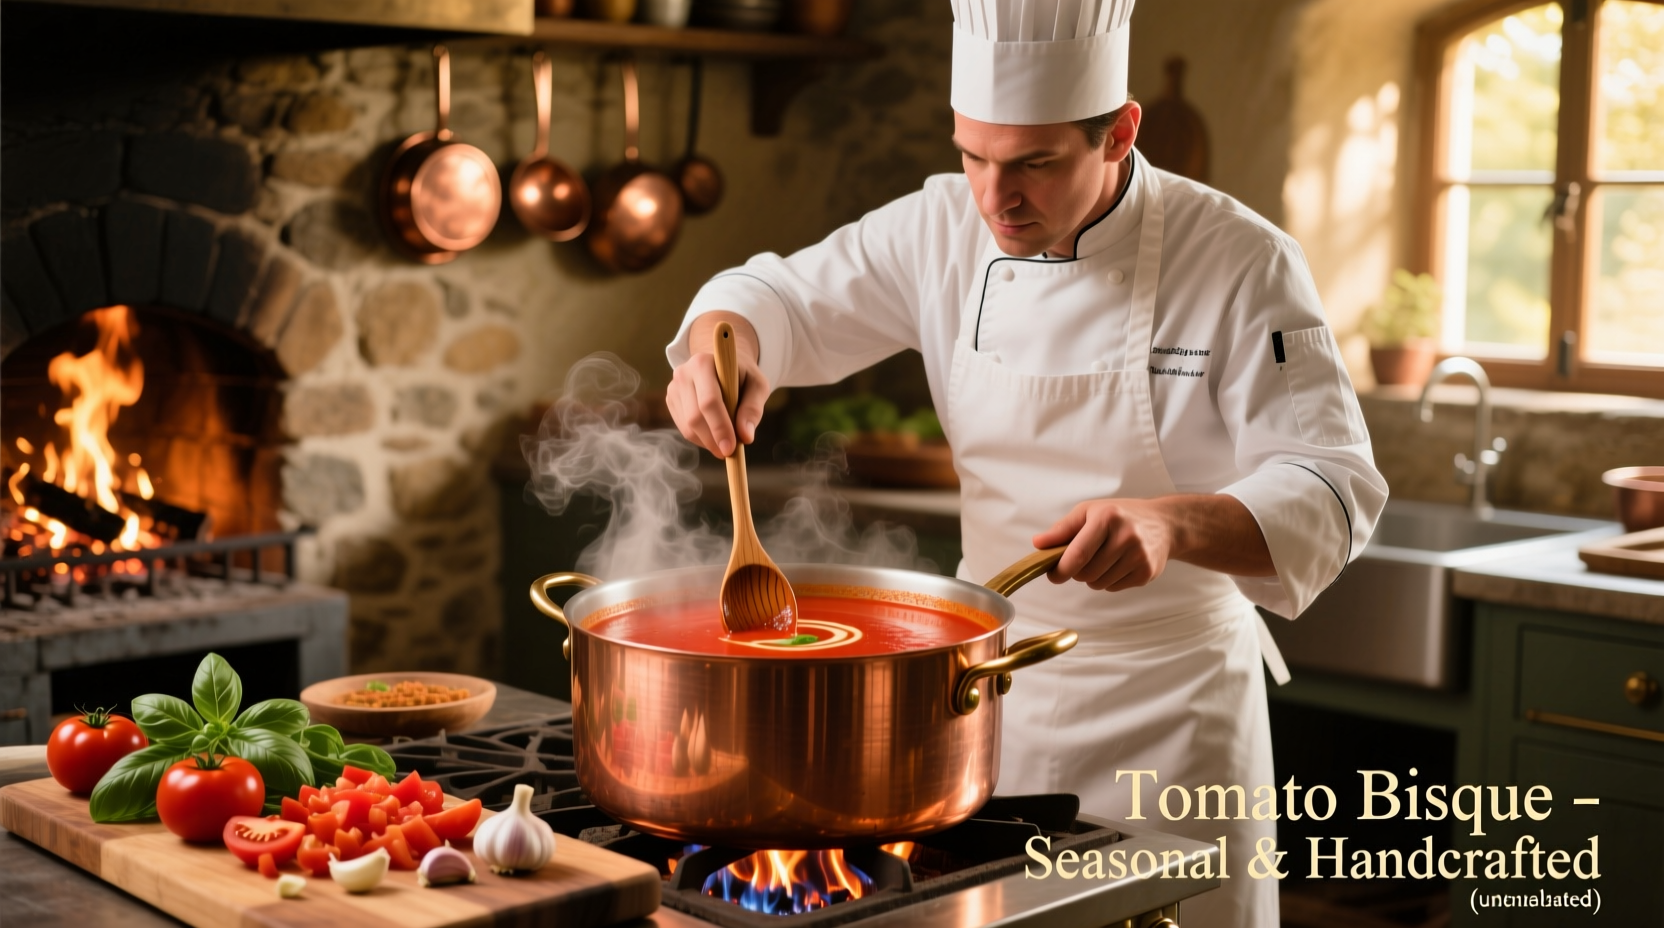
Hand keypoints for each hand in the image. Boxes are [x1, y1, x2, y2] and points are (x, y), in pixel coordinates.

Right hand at [666, 312, 767, 456]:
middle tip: (729, 452)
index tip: (731, 448)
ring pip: (688, 427)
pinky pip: (684, 429)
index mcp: (703, 363)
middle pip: (695, 417)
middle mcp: (683, 374)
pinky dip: (701, 439)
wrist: (722, 365)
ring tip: (726, 443)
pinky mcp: (671, 401)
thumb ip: (753, 408)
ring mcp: (674, 388)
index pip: (709, 402)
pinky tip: (714, 435)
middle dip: (713, 440)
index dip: (720, 427)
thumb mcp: (757, 385)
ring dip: (708, 442)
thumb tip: (745, 436)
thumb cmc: (742, 376)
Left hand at [1033, 498, 1175, 590]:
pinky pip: (1113, 588)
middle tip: (1082, 560)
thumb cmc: (1120, 515)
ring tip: (1102, 559)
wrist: (1164, 524)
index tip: (1053, 574)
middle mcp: (1126, 537)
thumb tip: (1038, 543)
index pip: (1078, 554)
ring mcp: (1139, 557)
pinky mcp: (1147, 573)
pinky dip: (1108, 581)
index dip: (1061, 569)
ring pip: (1098, 583)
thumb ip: (1063, 529)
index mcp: (1107, 518)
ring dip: (1092, 577)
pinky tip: (1118, 564)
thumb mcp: (1090, 511)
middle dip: (1077, 571)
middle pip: (1086, 573)